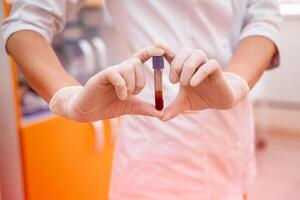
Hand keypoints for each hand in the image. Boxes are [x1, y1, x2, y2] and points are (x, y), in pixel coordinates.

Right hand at [49, 46, 163, 121]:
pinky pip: (117, 74)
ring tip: (123, 96)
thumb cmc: (108, 106)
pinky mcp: (102, 76)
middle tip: (131, 94)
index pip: (140, 57)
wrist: (87, 111)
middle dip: (139, 82)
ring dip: (131, 85)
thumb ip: (145, 108)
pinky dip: (122, 87)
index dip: (150, 52)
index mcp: (128, 74)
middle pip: (137, 64)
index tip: (161, 51)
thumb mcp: (130, 108)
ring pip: (129, 67)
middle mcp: (120, 70)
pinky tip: (120, 96)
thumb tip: (161, 113)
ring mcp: (111, 72)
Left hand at [156, 42, 249, 120]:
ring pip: (196, 54)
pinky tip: (193, 84)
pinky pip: (209, 64)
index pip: (173, 54)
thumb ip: (172, 109)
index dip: (165, 48)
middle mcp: (194, 63)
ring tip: (185, 84)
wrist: (220, 101)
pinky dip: (199, 73)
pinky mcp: (217, 70)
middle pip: (184, 52)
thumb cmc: (201, 98)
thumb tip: (160, 117)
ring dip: (187, 68)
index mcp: (184, 68)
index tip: (156, 43)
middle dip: (176, 65)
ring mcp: (206, 65)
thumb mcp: (184, 104)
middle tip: (173, 82)